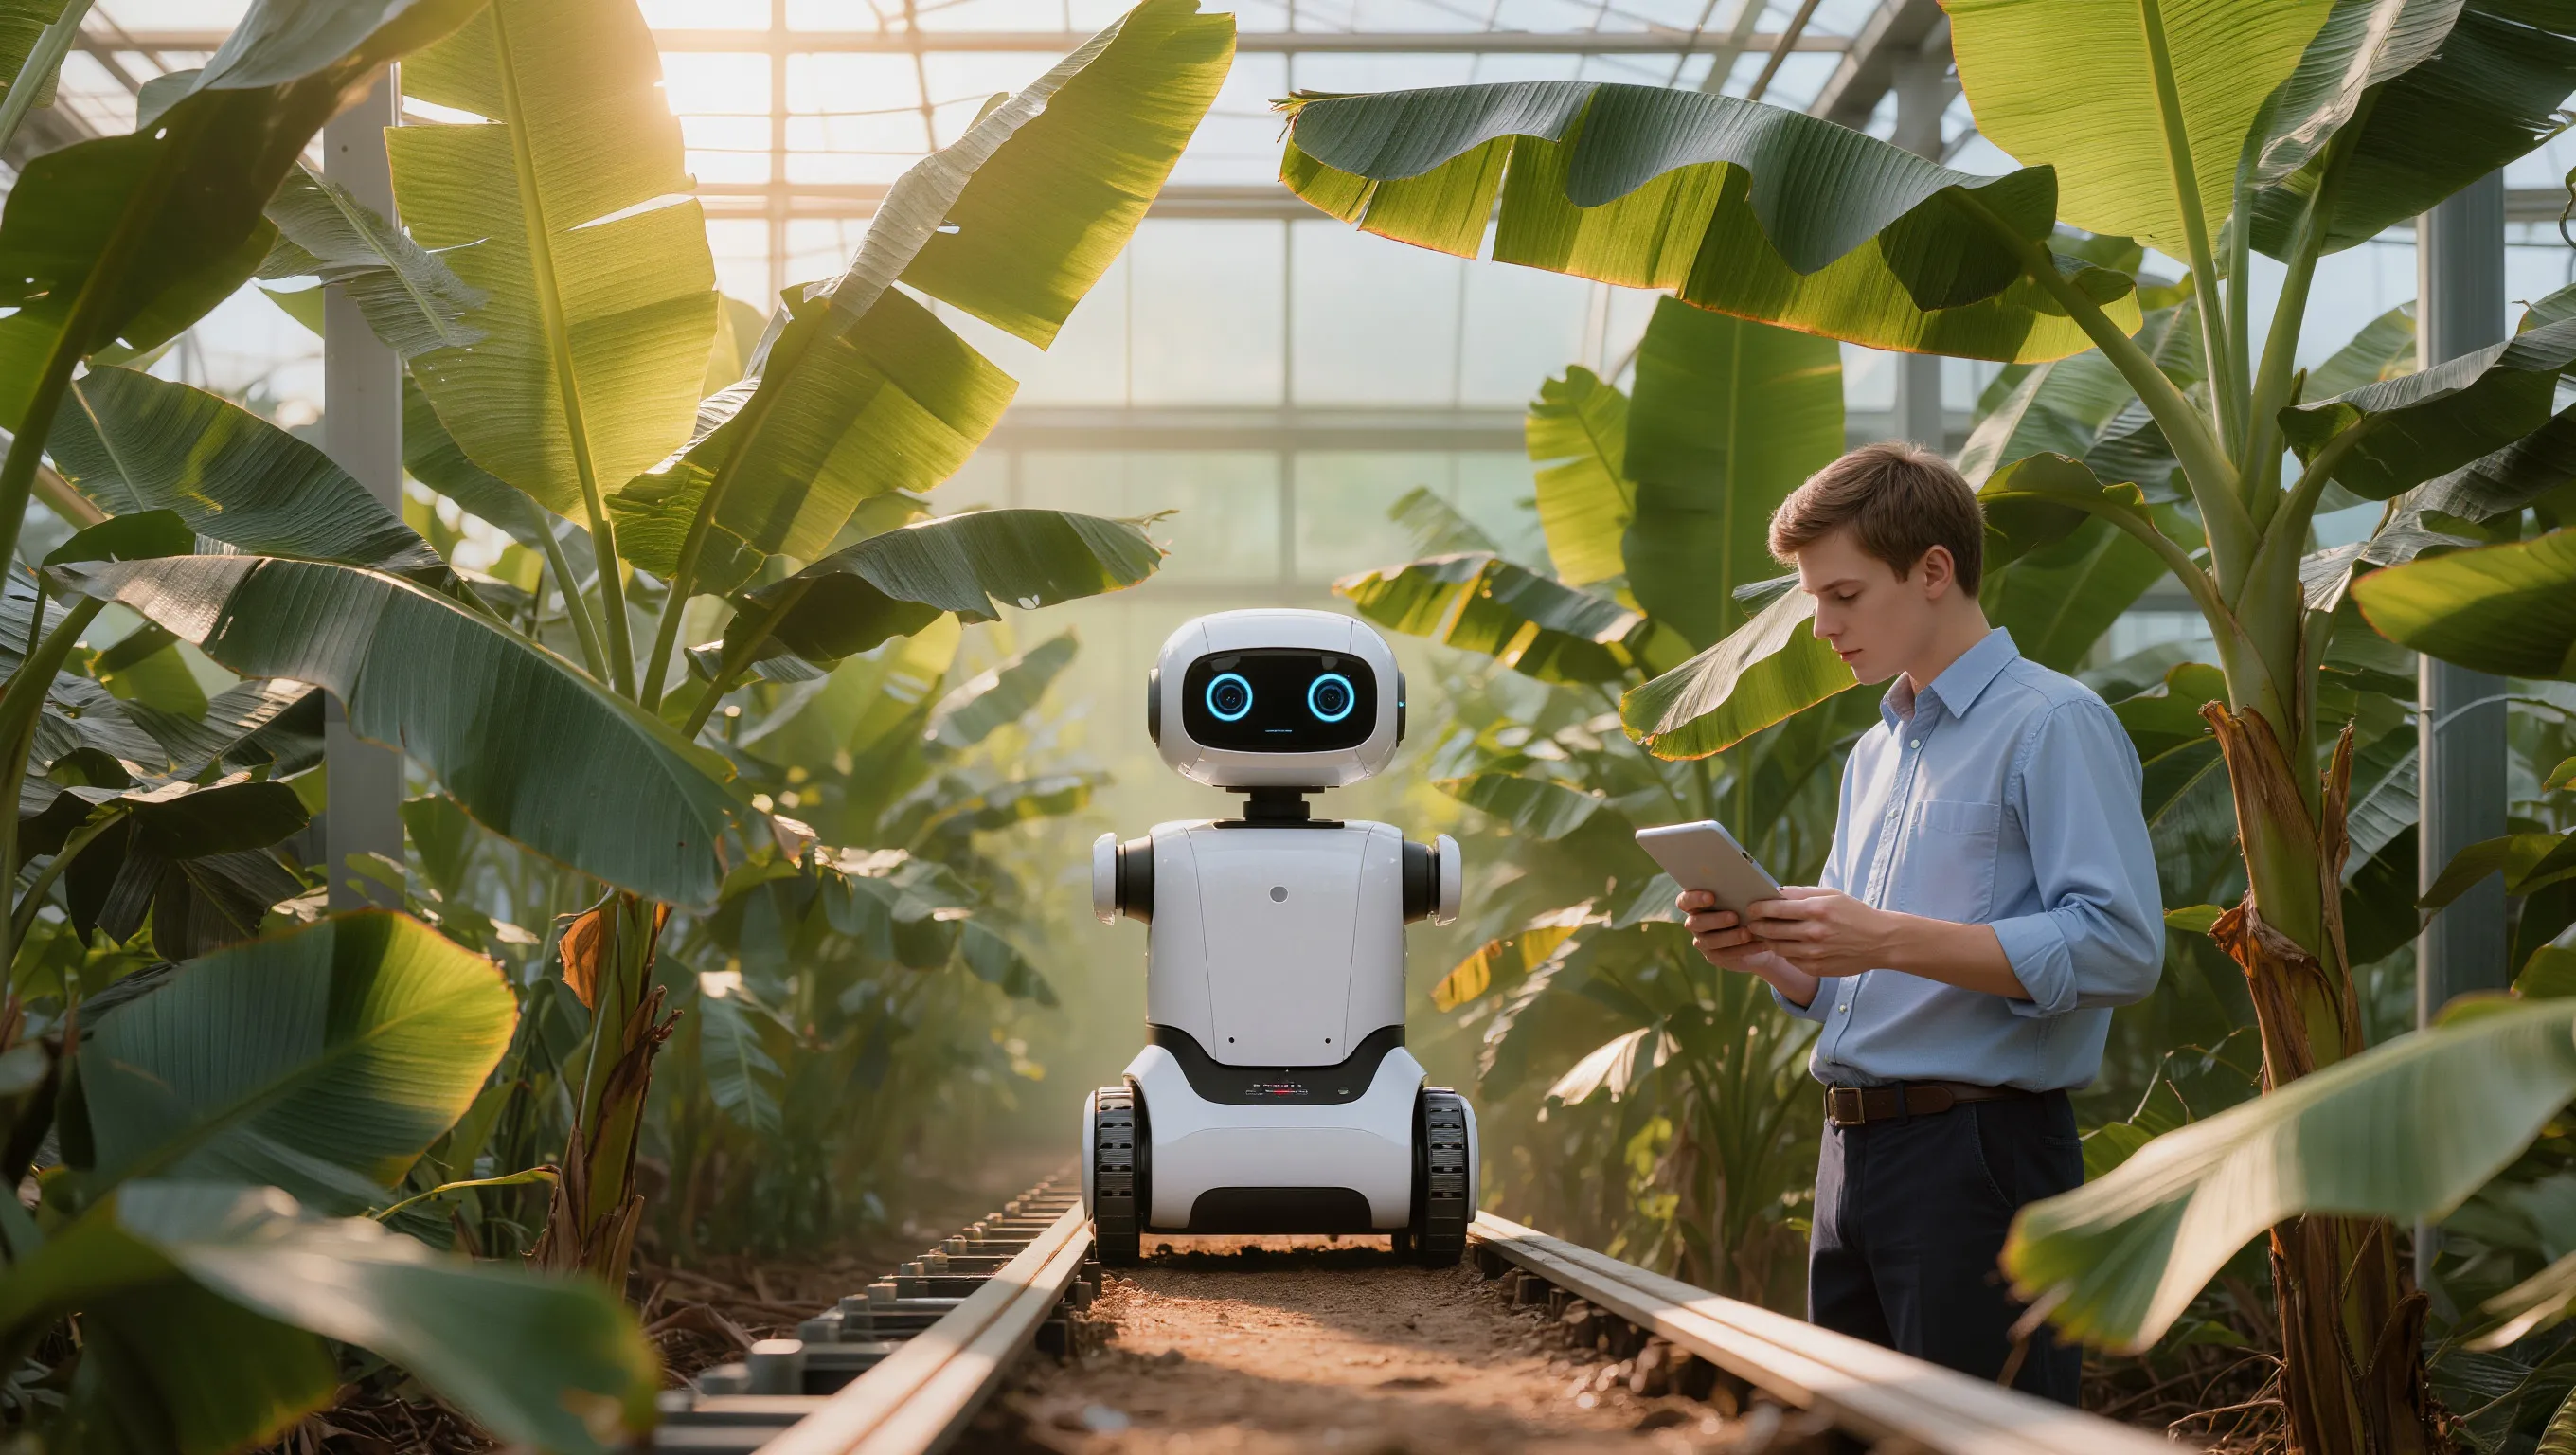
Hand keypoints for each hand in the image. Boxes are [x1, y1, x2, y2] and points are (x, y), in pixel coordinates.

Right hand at [1678, 889, 1798, 978]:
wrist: (1759, 933)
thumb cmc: (1748, 907)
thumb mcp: (1744, 897)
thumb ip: (1737, 891)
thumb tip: (1744, 884)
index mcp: (1696, 904)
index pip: (1684, 901)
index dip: (1694, 899)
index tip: (1711, 897)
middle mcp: (1695, 923)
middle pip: (1696, 922)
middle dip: (1715, 919)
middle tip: (1734, 917)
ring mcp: (1703, 941)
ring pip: (1709, 941)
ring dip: (1729, 937)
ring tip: (1748, 933)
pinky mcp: (1714, 956)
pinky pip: (1725, 955)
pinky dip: (1743, 949)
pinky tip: (1758, 944)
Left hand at [1743, 887, 1890, 978]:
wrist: (1880, 941)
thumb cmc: (1854, 914)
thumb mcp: (1832, 895)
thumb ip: (1802, 893)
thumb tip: (1776, 892)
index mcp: (1817, 910)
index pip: (1776, 909)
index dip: (1758, 908)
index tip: (1750, 908)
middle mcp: (1814, 933)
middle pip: (1771, 930)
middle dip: (1757, 926)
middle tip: (1752, 922)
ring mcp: (1814, 954)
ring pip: (1778, 948)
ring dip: (1768, 940)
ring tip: (1766, 934)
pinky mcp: (1816, 968)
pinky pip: (1791, 960)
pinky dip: (1785, 952)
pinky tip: (1786, 945)